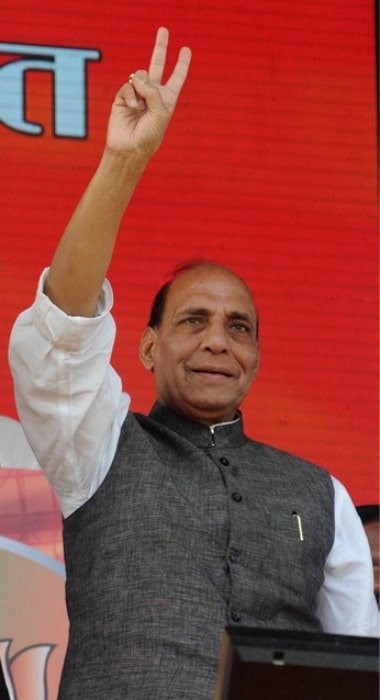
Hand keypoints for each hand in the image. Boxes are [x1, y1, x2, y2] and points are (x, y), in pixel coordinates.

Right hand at [106, 27, 191, 159]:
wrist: (129, 148)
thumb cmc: (149, 136)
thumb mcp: (160, 114)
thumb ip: (153, 92)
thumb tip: (139, 78)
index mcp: (168, 99)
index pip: (177, 77)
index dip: (182, 64)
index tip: (186, 50)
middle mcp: (153, 94)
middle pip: (158, 65)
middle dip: (161, 47)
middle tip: (164, 30)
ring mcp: (138, 94)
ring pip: (140, 75)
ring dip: (141, 87)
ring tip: (140, 106)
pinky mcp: (123, 97)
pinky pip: (128, 85)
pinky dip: (130, 95)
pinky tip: (131, 107)